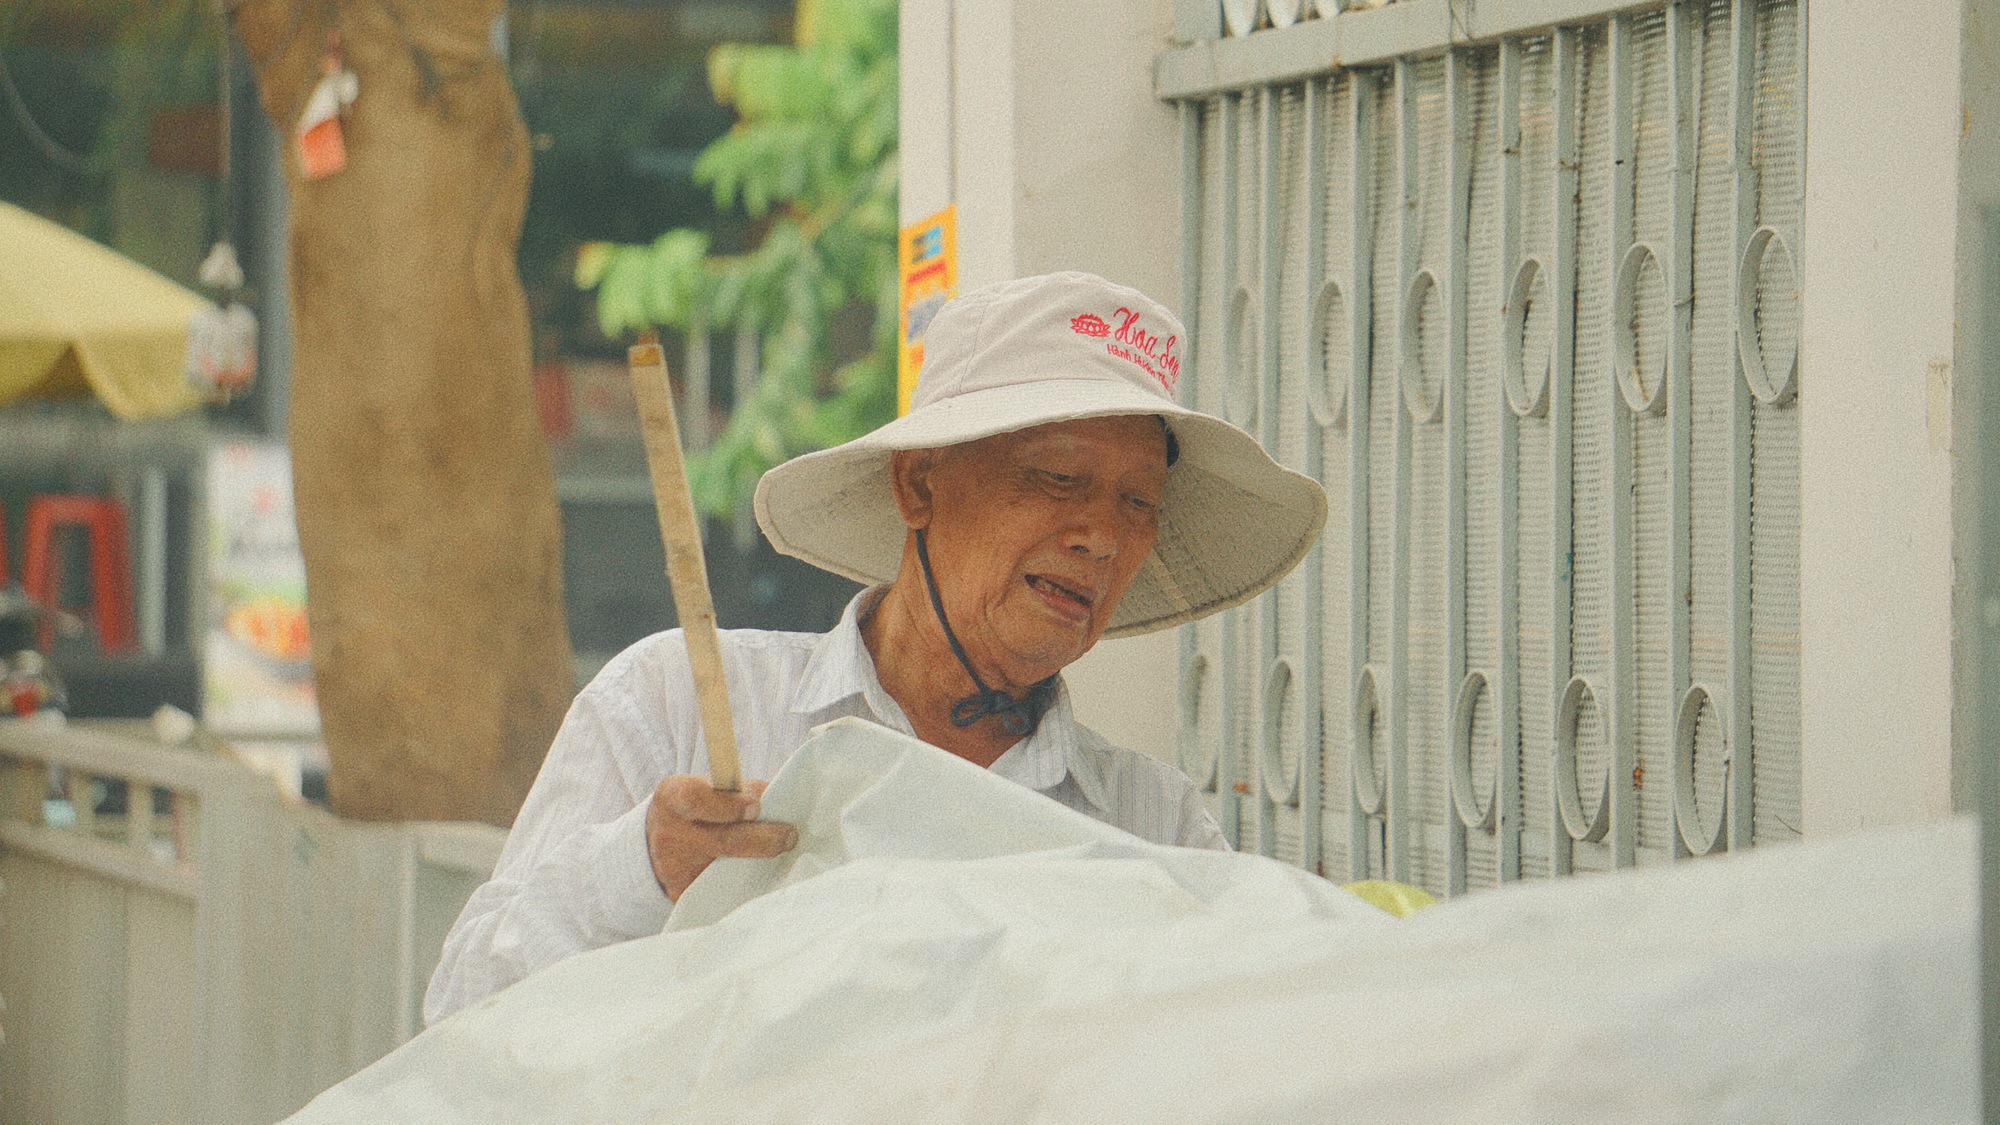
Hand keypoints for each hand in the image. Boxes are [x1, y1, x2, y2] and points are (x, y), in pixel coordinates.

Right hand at [645, 775, 796, 900]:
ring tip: (780, 855)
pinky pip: (721, 893)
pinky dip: (746, 886)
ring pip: (728, 872)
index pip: (695, 799)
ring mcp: (673, 868)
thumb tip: (783, 804)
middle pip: (723, 841)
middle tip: (789, 836)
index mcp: (674, 797)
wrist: (662, 837)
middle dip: (764, 839)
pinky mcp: (681, 893)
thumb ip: (745, 791)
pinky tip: (760, 877)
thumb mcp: (712, 787)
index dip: (728, 805)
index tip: (756, 807)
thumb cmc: (701, 806)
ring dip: (760, 864)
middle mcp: (669, 834)